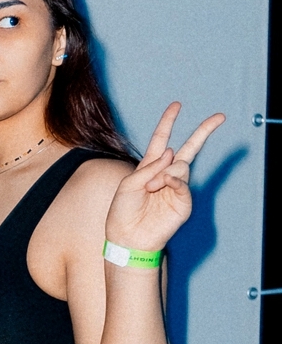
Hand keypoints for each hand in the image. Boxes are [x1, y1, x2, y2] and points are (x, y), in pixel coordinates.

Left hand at [104, 103, 225, 254]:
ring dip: (164, 173)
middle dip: (204, 131)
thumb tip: (172, 152)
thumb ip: (149, 167)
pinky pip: (183, 183)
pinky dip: (173, 180)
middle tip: (220, 116)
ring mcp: (177, 188)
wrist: (128, 238)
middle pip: (189, 148)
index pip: (161, 139)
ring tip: (151, 187)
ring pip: (181, 166)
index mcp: (150, 167)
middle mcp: (166, 174)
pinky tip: (162, 185)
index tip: (176, 105)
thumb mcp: (129, 184)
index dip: (168, 122)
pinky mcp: (183, 202)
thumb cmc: (123, 212)